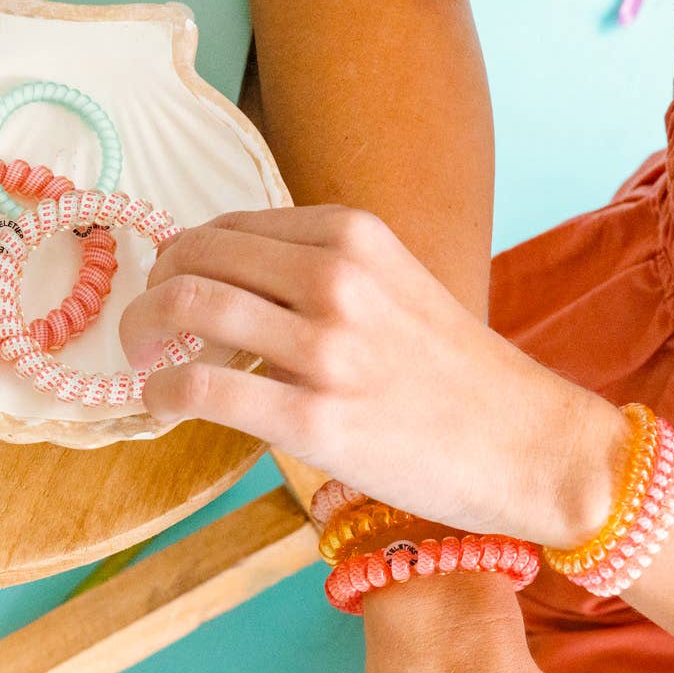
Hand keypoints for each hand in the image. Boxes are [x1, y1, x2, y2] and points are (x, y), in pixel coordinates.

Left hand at [120, 206, 621, 545]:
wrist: (530, 445)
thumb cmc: (460, 377)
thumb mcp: (397, 286)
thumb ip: (324, 274)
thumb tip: (229, 284)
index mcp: (354, 235)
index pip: (230, 226)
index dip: (185, 258)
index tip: (175, 289)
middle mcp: (337, 278)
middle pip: (195, 257)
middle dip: (154, 291)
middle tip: (146, 329)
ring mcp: (326, 349)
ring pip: (187, 310)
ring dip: (143, 334)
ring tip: (143, 361)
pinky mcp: (316, 421)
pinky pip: (201, 391)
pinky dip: (161, 394)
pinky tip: (162, 405)